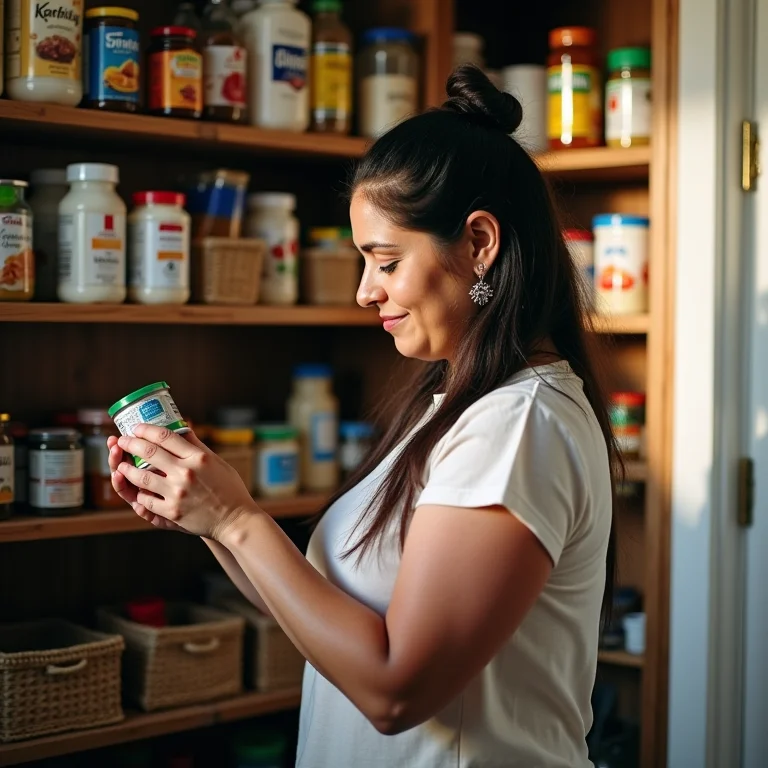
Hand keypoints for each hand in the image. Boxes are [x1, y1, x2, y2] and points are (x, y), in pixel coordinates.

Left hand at [110, 425, 256, 540]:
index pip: (166, 436)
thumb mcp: (217, 462)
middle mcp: (187, 473)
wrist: (235, 520)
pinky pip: (146, 500)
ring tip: (120, 465)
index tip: (136, 427)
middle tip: (121, 440)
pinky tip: (135, 489)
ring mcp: (178, 493)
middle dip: (130, 443)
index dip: (147, 429)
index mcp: (199, 457)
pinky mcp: (172, 512)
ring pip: (141, 477)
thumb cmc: (229, 489)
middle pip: (149, 452)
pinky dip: (139, 493)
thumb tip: (182, 426)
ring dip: (126, 468)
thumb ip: (196, 445)